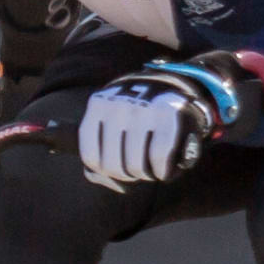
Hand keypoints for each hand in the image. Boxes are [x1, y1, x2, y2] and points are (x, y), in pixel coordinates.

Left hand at [77, 66, 225, 186]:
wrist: (172, 86)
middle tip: (138, 169)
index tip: (119, 168)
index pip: (91, 156)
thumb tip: (102, 178)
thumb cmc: (137, 116)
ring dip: (145, 174)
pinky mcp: (168, 113)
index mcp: (98, 106)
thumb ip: (98, 153)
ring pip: (135, 165)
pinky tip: (163, 171)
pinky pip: (158, 157)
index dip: (105, 171)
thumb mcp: (110, 124)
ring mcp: (143, 108)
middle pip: (112, 165)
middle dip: (127, 174)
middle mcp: (117, 106)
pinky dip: (161, 172)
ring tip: (151, 168)